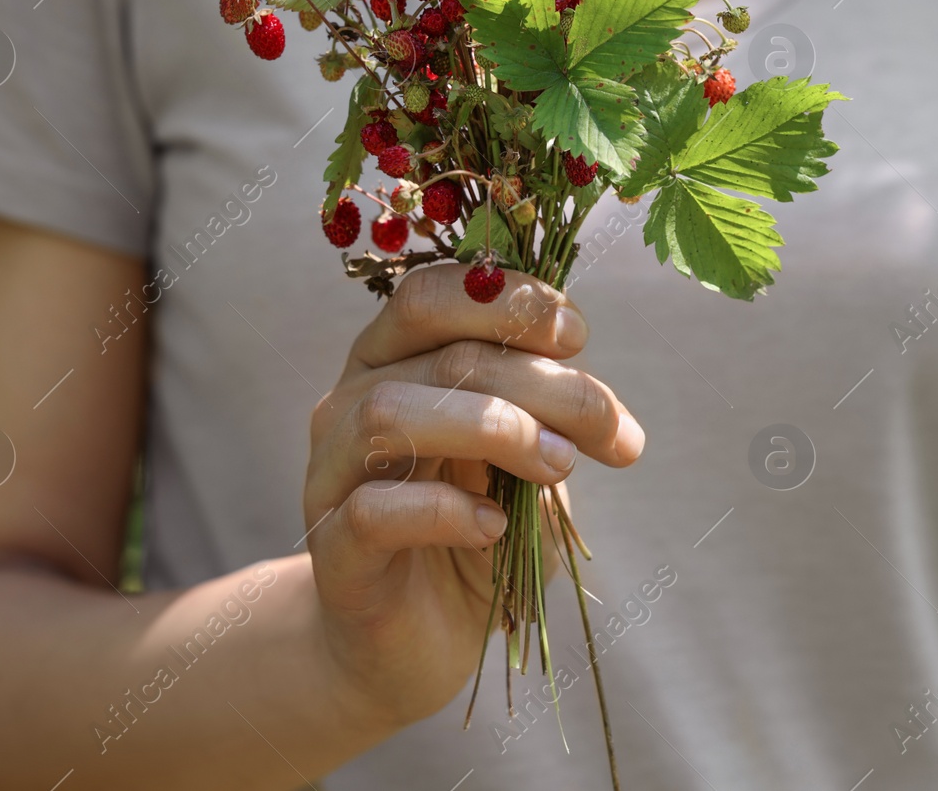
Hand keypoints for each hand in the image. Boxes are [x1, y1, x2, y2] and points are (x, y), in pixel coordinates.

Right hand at [302, 264, 644, 731]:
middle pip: (439, 353)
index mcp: (397, 360)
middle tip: (606, 429)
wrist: (420, 642)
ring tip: (556, 467)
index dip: (510, 301)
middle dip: (540, 381)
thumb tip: (600, 410)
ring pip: (389, 413)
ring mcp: (331, 474)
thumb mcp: (531, 467)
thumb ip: (552, 423)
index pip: (435, 294)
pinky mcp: (333, 550)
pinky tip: (494, 528)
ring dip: (492, 429)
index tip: (578, 336)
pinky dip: (446, 511)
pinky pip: (374, 510)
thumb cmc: (482, 535)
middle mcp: (352, 401)